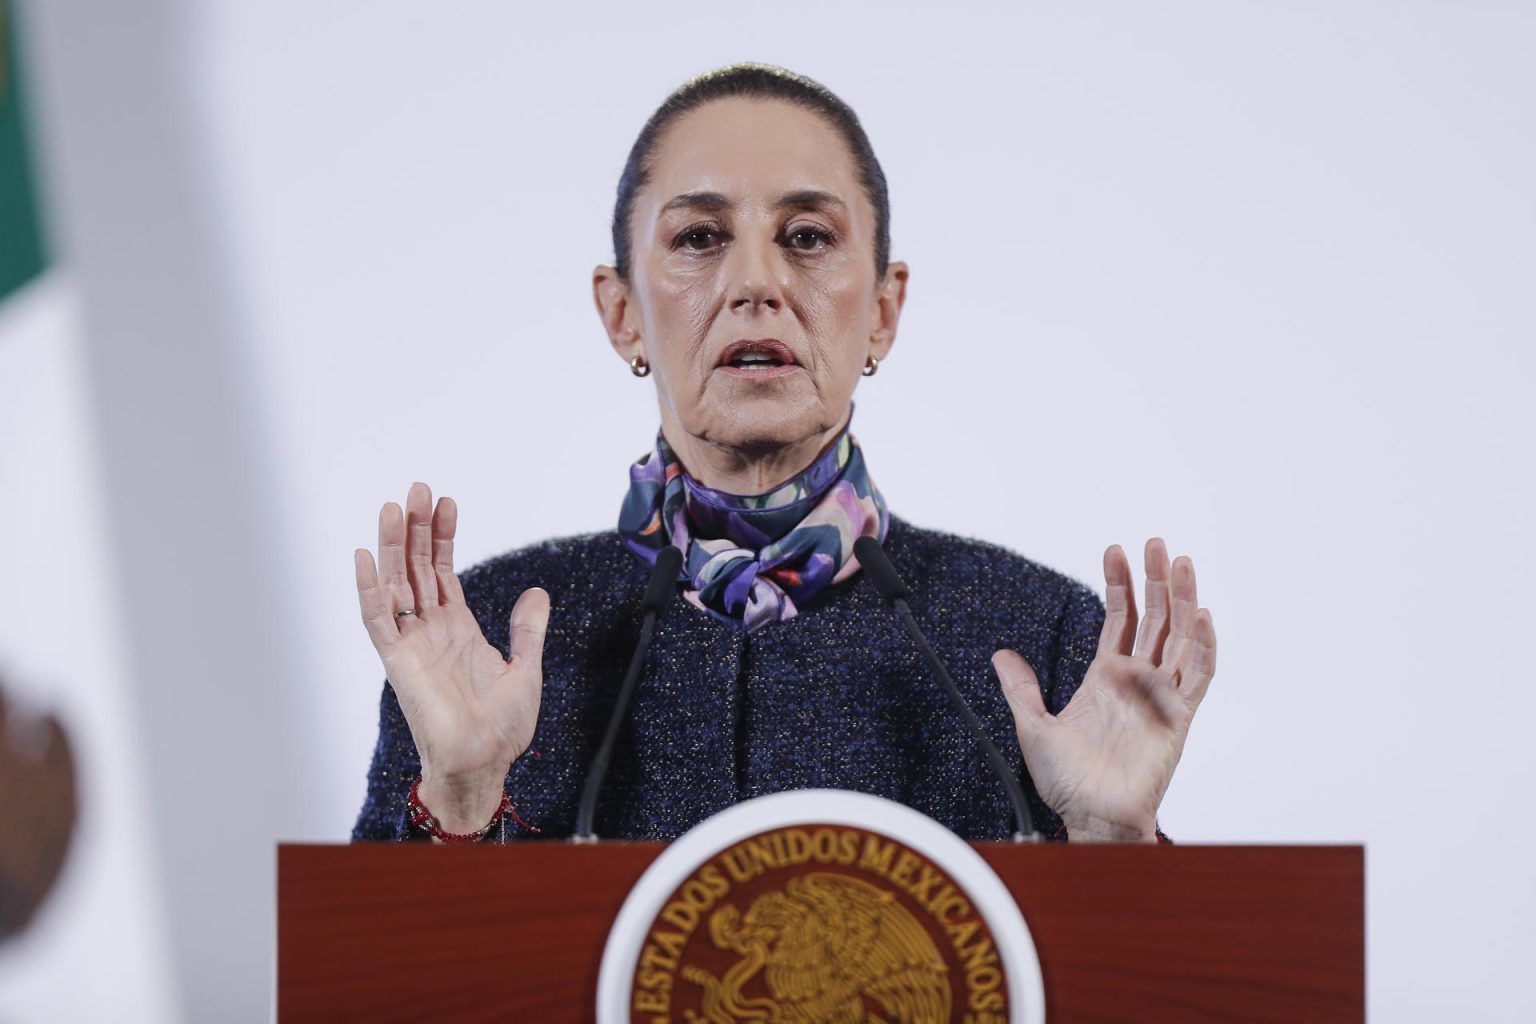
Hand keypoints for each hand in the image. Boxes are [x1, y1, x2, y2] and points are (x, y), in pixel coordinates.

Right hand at [354, 482, 548, 830]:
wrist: (485, 761)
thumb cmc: (502, 727)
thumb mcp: (526, 668)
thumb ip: (527, 629)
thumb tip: (536, 593)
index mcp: (457, 628)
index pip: (442, 571)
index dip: (441, 537)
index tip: (446, 502)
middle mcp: (429, 630)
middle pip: (415, 568)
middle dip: (415, 529)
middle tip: (416, 489)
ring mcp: (411, 643)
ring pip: (395, 583)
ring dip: (391, 546)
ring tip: (393, 507)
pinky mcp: (398, 660)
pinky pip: (377, 619)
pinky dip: (369, 588)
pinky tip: (364, 557)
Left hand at [993, 539, 1216, 841]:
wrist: (1090, 818)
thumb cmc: (1066, 781)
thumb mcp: (1032, 726)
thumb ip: (1021, 688)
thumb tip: (1001, 656)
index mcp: (1105, 676)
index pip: (1119, 618)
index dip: (1120, 584)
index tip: (1116, 550)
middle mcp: (1136, 680)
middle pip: (1154, 618)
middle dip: (1156, 580)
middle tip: (1156, 543)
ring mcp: (1159, 697)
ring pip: (1179, 638)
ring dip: (1183, 601)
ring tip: (1182, 564)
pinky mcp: (1177, 719)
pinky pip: (1197, 678)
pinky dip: (1203, 647)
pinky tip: (1202, 618)